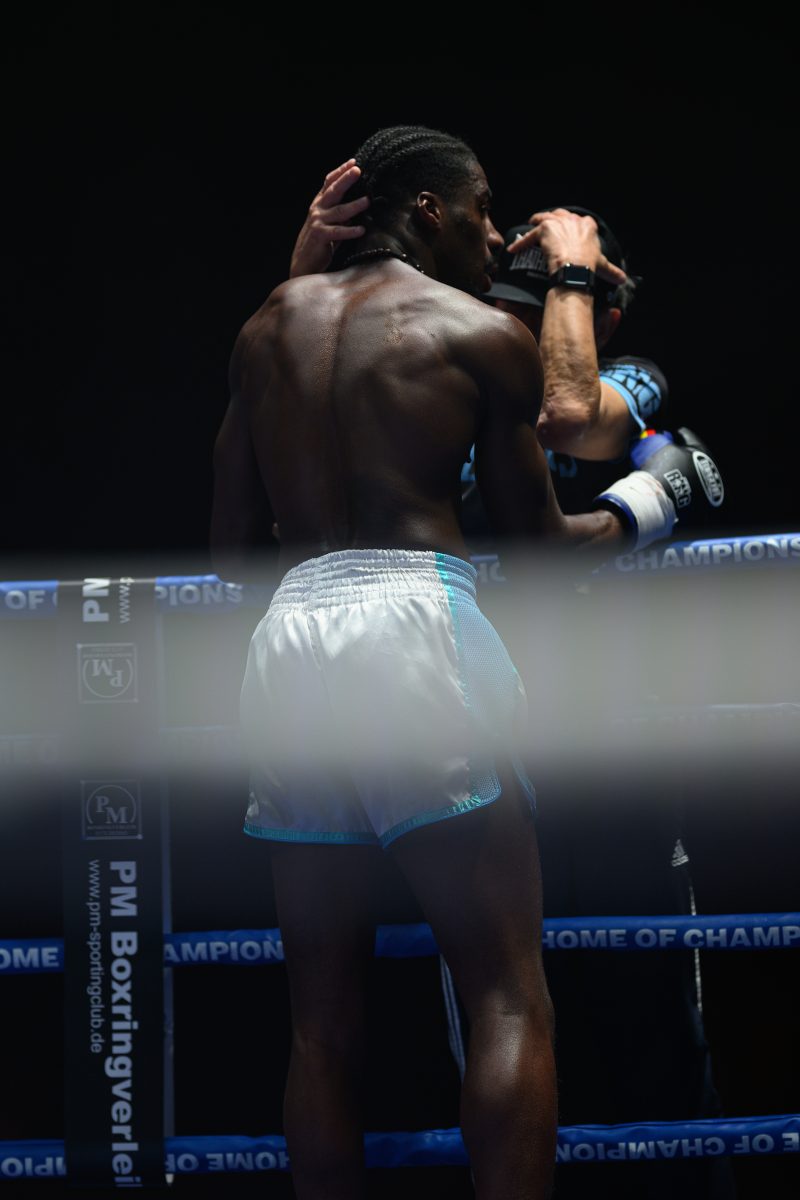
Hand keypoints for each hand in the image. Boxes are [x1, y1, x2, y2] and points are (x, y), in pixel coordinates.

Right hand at [290, 159, 369, 277]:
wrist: (303, 262)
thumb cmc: (320, 242)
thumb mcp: (330, 223)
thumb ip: (341, 213)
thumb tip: (361, 203)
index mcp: (319, 203)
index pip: (329, 182)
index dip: (340, 171)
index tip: (353, 163)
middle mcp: (317, 209)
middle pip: (333, 191)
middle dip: (345, 179)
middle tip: (358, 171)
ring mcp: (318, 222)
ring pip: (338, 211)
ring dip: (354, 206)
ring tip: (367, 201)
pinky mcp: (320, 236)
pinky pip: (338, 232)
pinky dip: (350, 230)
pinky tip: (361, 229)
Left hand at [507, 208, 626, 287]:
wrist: (576, 267)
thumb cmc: (589, 266)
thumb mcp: (601, 266)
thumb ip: (611, 271)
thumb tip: (623, 280)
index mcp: (588, 226)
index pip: (579, 221)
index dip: (571, 226)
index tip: (567, 232)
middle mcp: (573, 219)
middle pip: (560, 215)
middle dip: (554, 220)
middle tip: (548, 229)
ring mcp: (558, 221)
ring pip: (544, 218)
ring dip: (537, 222)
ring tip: (531, 226)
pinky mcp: (544, 228)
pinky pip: (529, 235)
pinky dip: (521, 243)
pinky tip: (514, 249)